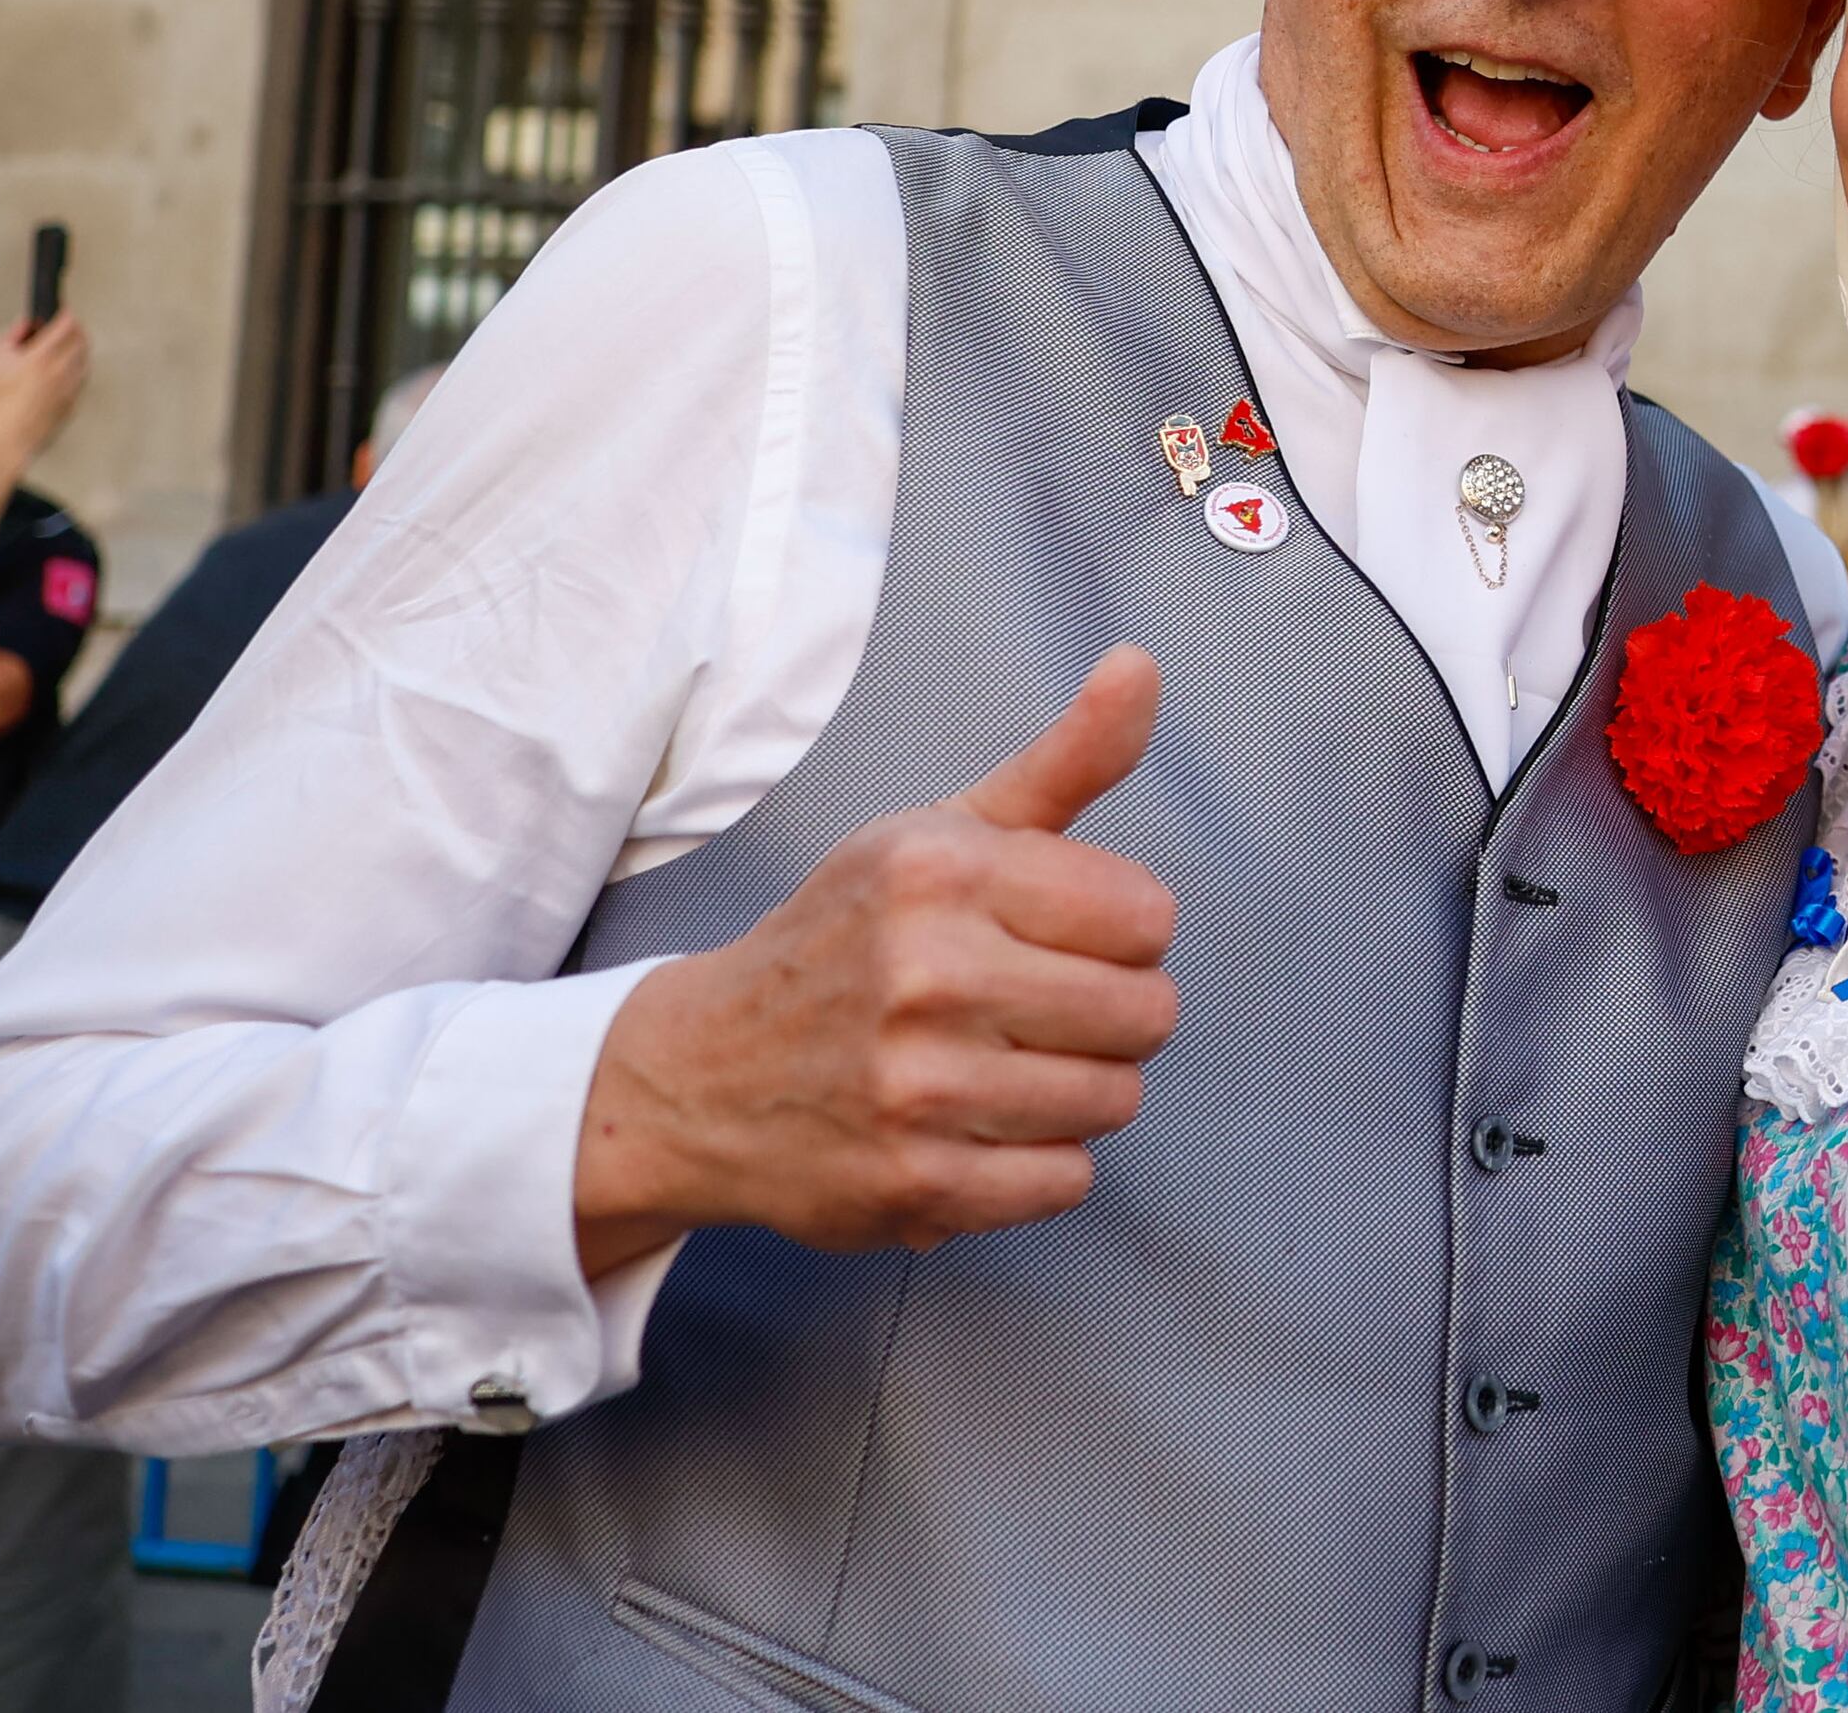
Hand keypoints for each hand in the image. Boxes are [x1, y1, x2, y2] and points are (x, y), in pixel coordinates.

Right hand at [0, 316, 89, 478]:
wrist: (1, 442)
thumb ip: (11, 338)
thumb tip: (27, 324)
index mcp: (40, 358)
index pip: (66, 326)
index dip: (66, 314)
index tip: (64, 311)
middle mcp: (60, 373)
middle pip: (81, 341)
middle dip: (77, 329)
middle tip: (69, 325)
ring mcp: (69, 390)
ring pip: (85, 361)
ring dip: (80, 348)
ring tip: (71, 344)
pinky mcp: (71, 405)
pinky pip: (80, 381)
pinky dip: (77, 369)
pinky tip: (67, 369)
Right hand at [571, 650, 1177, 1277]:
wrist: (699, 1073)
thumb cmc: (851, 939)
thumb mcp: (943, 831)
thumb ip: (1066, 758)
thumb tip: (1142, 664)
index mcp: (941, 874)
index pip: (1148, 917)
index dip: (1119, 932)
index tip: (1057, 938)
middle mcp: (926, 976)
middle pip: (1146, 1014)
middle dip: (1112, 1014)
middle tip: (1035, 1010)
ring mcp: (915, 1089)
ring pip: (1115, 1100)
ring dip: (1080, 1090)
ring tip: (1004, 1067)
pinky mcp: (912, 1184)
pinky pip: (1067, 1182)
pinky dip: (1041, 1164)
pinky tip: (981, 1129)